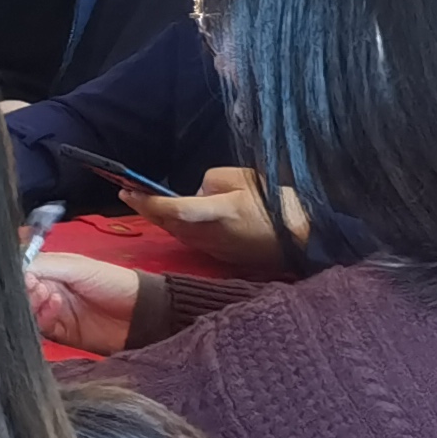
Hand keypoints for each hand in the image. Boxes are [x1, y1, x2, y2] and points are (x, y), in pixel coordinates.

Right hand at [23, 251, 143, 352]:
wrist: (140, 313)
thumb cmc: (111, 281)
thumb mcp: (78, 266)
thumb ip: (46, 266)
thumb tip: (15, 270)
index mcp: (51, 270)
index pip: (23, 271)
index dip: (19, 273)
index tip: (24, 275)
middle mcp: (49, 290)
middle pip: (22, 292)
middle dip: (24, 289)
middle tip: (36, 287)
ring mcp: (53, 312)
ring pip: (28, 311)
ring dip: (33, 303)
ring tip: (47, 295)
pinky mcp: (60, 333)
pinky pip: (41, 328)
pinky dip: (44, 318)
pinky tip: (56, 307)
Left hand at [120, 167, 309, 275]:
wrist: (308, 237)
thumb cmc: (279, 202)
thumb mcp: (246, 178)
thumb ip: (213, 182)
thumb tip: (197, 193)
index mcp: (220, 213)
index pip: (175, 208)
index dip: (149, 202)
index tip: (128, 190)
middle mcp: (213, 236)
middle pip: (169, 225)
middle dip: (147, 210)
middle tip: (128, 193)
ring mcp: (218, 250)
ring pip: (178, 235)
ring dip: (160, 220)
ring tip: (145, 204)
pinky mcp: (225, 259)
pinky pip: (193, 243)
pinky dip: (179, 230)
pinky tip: (175, 219)